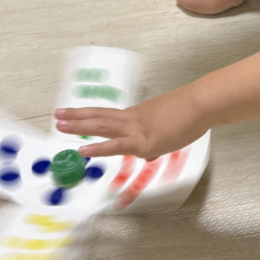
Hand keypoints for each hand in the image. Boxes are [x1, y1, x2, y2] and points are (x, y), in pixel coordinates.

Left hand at [54, 87, 208, 160]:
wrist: (201, 104)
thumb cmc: (192, 113)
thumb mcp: (170, 127)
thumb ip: (156, 141)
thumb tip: (149, 155)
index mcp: (138, 115)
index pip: (110, 116)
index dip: (91, 115)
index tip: (75, 114)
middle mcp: (133, 119)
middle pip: (100, 116)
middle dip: (78, 117)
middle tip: (58, 114)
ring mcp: (136, 130)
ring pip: (102, 126)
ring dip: (79, 126)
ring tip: (60, 125)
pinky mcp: (142, 142)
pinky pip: (116, 146)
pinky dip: (98, 149)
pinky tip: (83, 151)